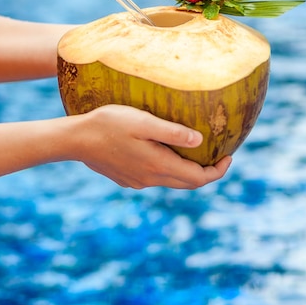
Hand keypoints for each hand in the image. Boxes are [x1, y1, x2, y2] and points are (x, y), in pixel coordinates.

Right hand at [68, 104, 231, 188]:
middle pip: (188, 183)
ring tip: (195, 151)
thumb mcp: (143, 121)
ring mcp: (137, 181)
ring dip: (187, 171)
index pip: (198, 179)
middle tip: (219, 155)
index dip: (217, 171)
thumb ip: (172, 131)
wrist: (76, 139)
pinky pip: (155, 178)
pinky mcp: (126, 179)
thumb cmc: (109, 123)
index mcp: (159, 165)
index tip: (229, 157)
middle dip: (207, 172)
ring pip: (171, 181)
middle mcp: (150, 179)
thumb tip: (199, 140)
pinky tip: (165, 152)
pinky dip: (169, 169)